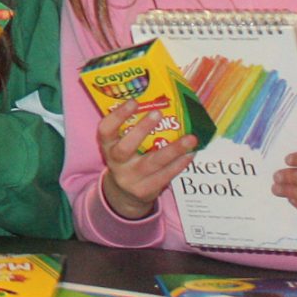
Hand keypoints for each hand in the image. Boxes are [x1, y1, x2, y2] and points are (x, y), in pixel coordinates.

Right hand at [98, 97, 193, 220]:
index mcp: (107, 147)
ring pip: (152, 163)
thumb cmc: (128, 160)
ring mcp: (130, 179)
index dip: (117, 116)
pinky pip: (164, 176)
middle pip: (125, 148)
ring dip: (173, 150)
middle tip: (158, 113)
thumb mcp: (122, 145)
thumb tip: (159, 102)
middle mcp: (116, 163)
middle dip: (141, 130)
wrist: (124, 194)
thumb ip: (133, 128)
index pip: (105, 130)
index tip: (133, 101)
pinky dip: (179, 164)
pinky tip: (191, 154)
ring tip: (191, 138)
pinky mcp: (145, 191)